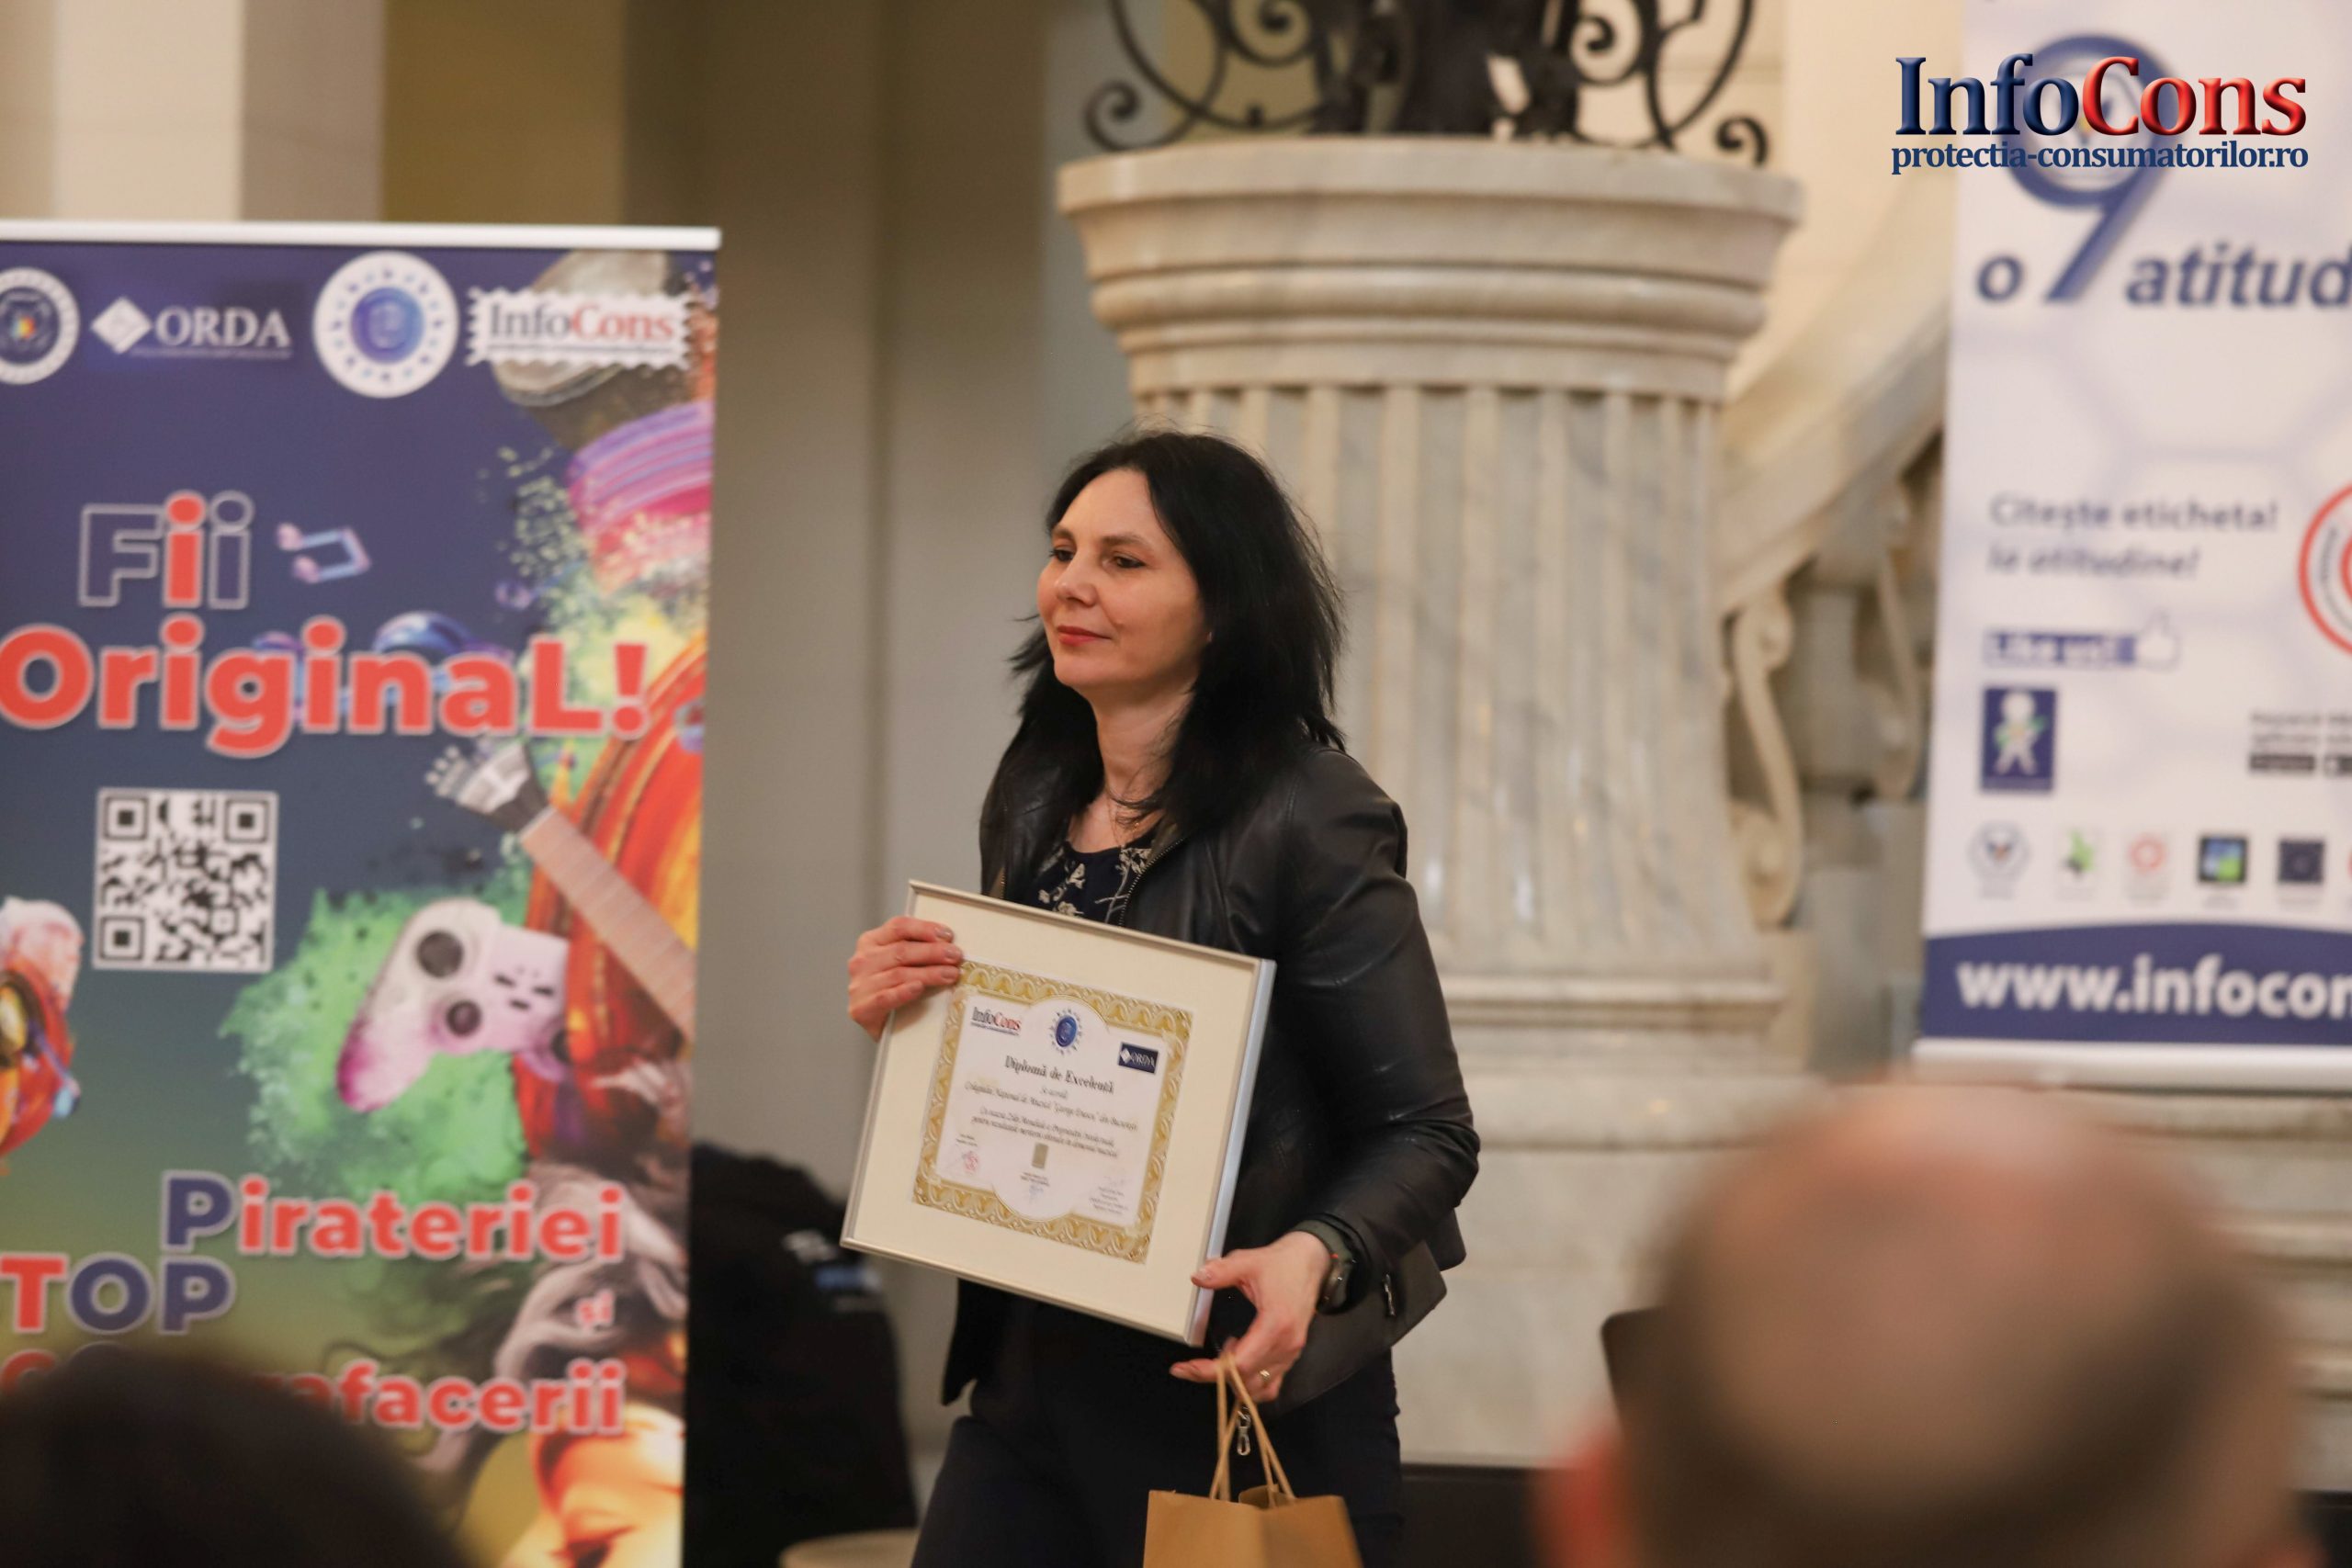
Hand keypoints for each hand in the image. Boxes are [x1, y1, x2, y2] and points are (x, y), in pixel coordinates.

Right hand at [845, 916, 962, 1042]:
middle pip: (901, 951)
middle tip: (955, 956)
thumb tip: (950, 945)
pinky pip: (885, 997)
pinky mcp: (862, 1008)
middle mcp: (863, 960)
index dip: (925, 929)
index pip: (898, 927)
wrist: (879, 1026)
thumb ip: (916, 950)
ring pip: (898, 974)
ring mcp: (860, 985)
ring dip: (928, 973)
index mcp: (871, 941)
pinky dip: (904, 992)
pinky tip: (919, 988)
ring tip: (950, 974)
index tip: (948, 936)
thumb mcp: (900, 963)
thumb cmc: (892, 989)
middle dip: (932, 952)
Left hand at [1170, 1231, 1328, 1401]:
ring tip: (1223, 1355)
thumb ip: (1222, 1271)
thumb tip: (1197, 1277)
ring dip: (1235, 1380)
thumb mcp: (1249, 1261)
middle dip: (1215, 1376)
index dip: (1209, 1371)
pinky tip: (1240, 1361)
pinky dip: (1252, 1382)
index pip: (1240, 1364)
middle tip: (1193, 1364)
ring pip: (1260, 1387)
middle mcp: (1286, 1346)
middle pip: (1246, 1380)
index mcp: (1275, 1326)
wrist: (1313, 1262)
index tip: (1185, 1368)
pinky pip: (1272, 1383)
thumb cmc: (1283, 1263)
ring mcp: (1292, 1353)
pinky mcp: (1292, 1354)